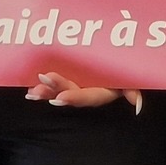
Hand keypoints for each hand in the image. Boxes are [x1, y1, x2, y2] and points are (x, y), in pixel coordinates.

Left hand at [27, 71, 142, 112]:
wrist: (123, 58)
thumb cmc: (127, 69)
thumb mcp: (133, 79)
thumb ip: (134, 90)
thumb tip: (137, 106)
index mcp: (102, 90)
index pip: (88, 97)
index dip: (75, 98)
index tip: (60, 98)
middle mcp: (88, 89)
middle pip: (70, 92)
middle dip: (55, 90)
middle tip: (39, 86)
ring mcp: (77, 82)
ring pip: (60, 88)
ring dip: (45, 90)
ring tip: (32, 91)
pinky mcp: (69, 74)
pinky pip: (55, 81)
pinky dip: (43, 84)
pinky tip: (28, 86)